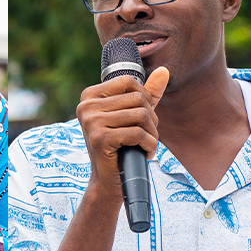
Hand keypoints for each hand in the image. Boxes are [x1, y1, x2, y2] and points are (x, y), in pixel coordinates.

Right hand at [76, 66, 168, 200]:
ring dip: (152, 133)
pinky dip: (149, 145)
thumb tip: (164, 70)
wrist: (108, 179)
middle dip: (151, 119)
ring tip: (146, 144)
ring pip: (141, 115)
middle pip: (137, 98)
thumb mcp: (132, 115)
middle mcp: (86, 106)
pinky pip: (138, 133)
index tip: (142, 117)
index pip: (128, 82)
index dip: (144, 98)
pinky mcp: (100, 138)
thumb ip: (147, 93)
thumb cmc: (121, 146)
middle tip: (147, 135)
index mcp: (89, 96)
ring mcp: (91, 122)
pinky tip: (145, 152)